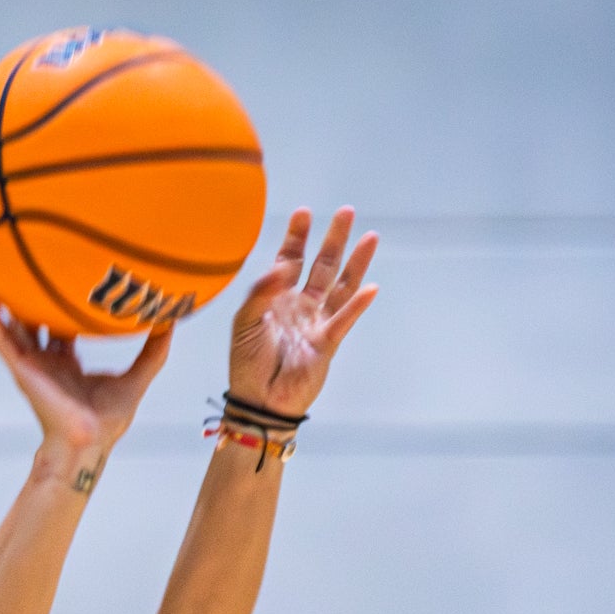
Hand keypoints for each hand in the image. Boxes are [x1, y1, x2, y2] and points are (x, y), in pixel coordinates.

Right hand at [0, 286, 173, 462]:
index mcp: (65, 363)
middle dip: (19, 297)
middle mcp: (44, 361)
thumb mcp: (137, 377)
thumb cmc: (107, 420)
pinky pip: (0, 336)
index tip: (58, 279)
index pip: (57, 328)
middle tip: (14, 266)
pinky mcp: (21, 366)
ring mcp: (30, 362)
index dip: (55, 305)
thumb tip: (170, 322)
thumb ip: (153, 351)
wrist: (88, 440)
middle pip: (27, 321)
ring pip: (6, 324)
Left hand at [229, 207, 379, 415]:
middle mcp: (300, 306)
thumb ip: (260, 292)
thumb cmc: (246, 363)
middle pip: (322, 266)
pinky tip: (371, 287)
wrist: (257, 401)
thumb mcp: (243, 322)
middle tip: (346, 212)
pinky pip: (344, 319)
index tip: (304, 212)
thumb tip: (282, 266)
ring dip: (355, 263)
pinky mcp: (327, 343)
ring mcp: (316, 323)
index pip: (290, 260)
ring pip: (340, 286)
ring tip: (370, 237)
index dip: (297, 237)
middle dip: (333, 239)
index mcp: (277, 298)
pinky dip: (357, 305)